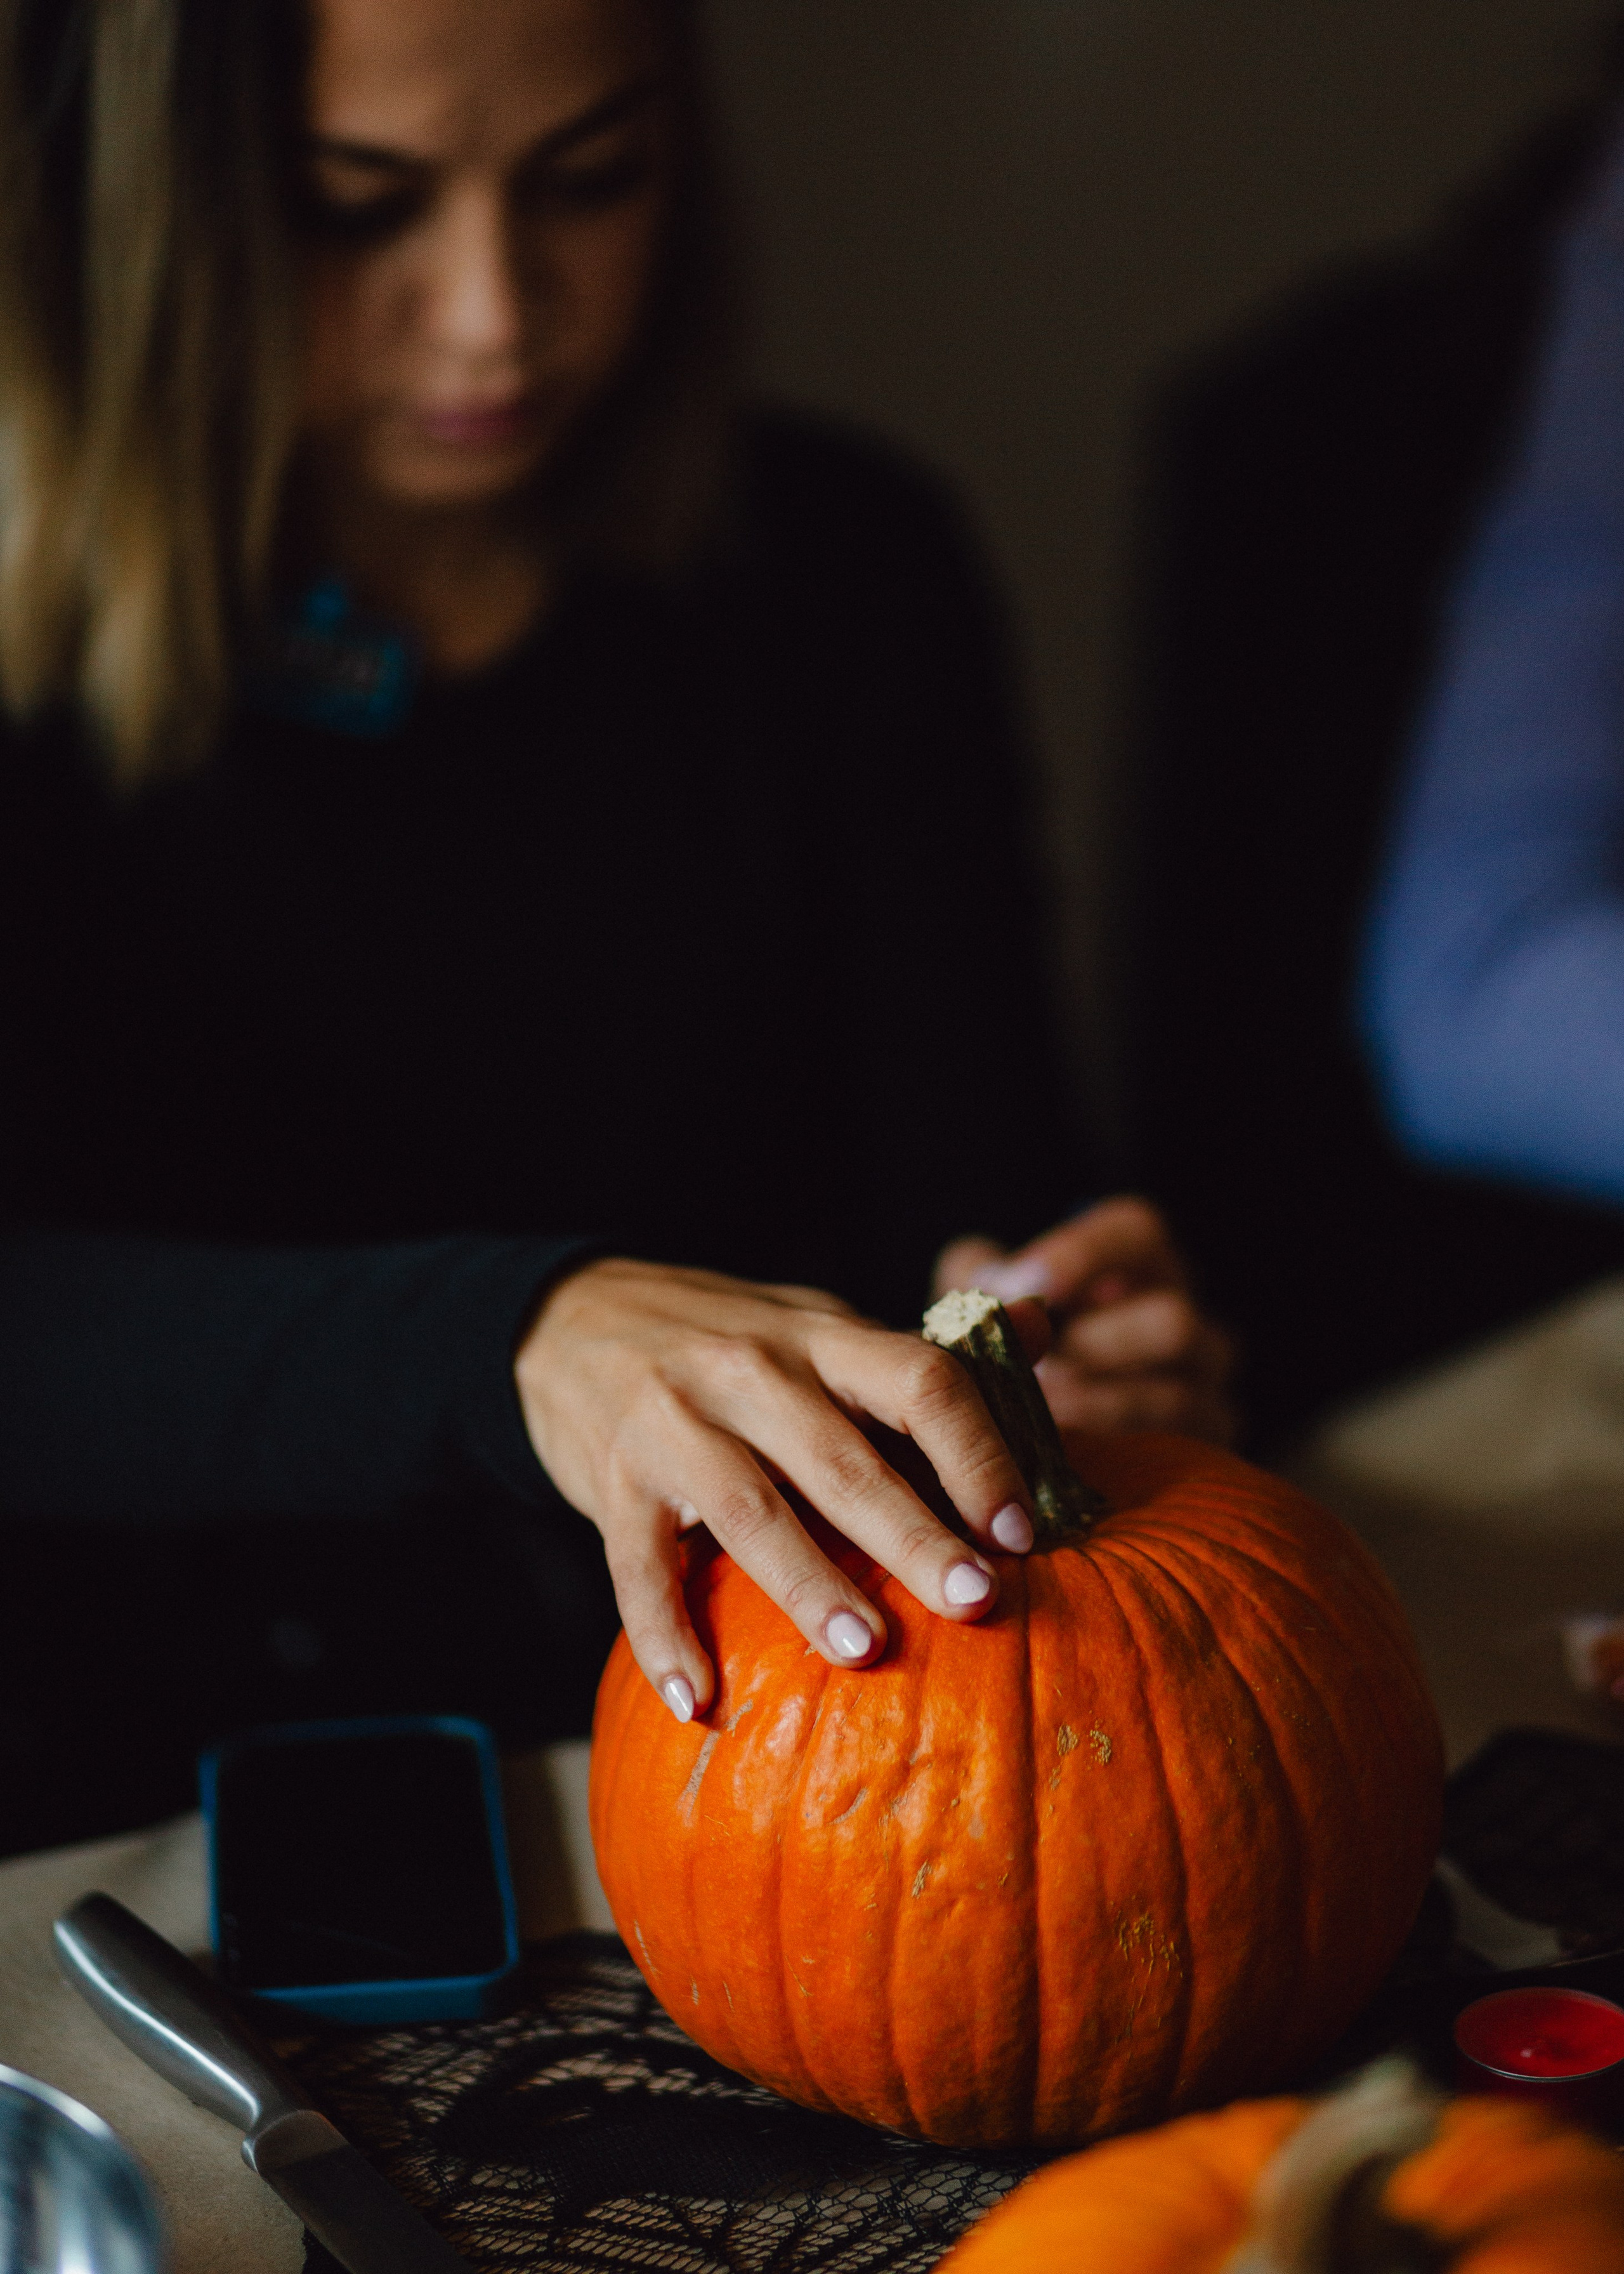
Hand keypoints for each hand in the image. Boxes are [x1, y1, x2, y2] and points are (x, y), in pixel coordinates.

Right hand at [515, 1259, 1041, 1720]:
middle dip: (913, 1531)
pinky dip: (663, 1634)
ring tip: (865, 1648)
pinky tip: (698, 1699)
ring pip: (750, 1510)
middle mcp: (751, 1370)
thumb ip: (919, 1350)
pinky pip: (637, 1566)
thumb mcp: (819, 1323)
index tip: (1018, 1526)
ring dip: (808, 1584)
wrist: (570, 1319)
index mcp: (822, 1335)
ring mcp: (674, 1422)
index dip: (976, 1451)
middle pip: (843, 1457)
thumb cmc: (726, 1338)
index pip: (918, 1379)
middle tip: (975, 1598)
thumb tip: (1044, 1326)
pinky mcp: (612, 1480)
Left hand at [934, 1196, 1234, 1443]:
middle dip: (1094, 1353)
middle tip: (1031, 1371)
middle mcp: (1186, 1307)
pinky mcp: (1207, 1435)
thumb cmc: (1012, 1329)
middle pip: (1173, 1323)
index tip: (1022, 1286)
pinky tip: (1055, 1456)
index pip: (1135, 1232)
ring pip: (1175, 1397)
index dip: (1081, 1257)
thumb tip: (998, 1292)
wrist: (1037, 1395)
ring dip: (1095, 1412)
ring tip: (1027, 1422)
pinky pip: (1174, 1449)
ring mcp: (1205, 1378)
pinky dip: (1111, 1454)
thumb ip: (982, 1274)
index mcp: (1140, 1254)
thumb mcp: (990, 1286)